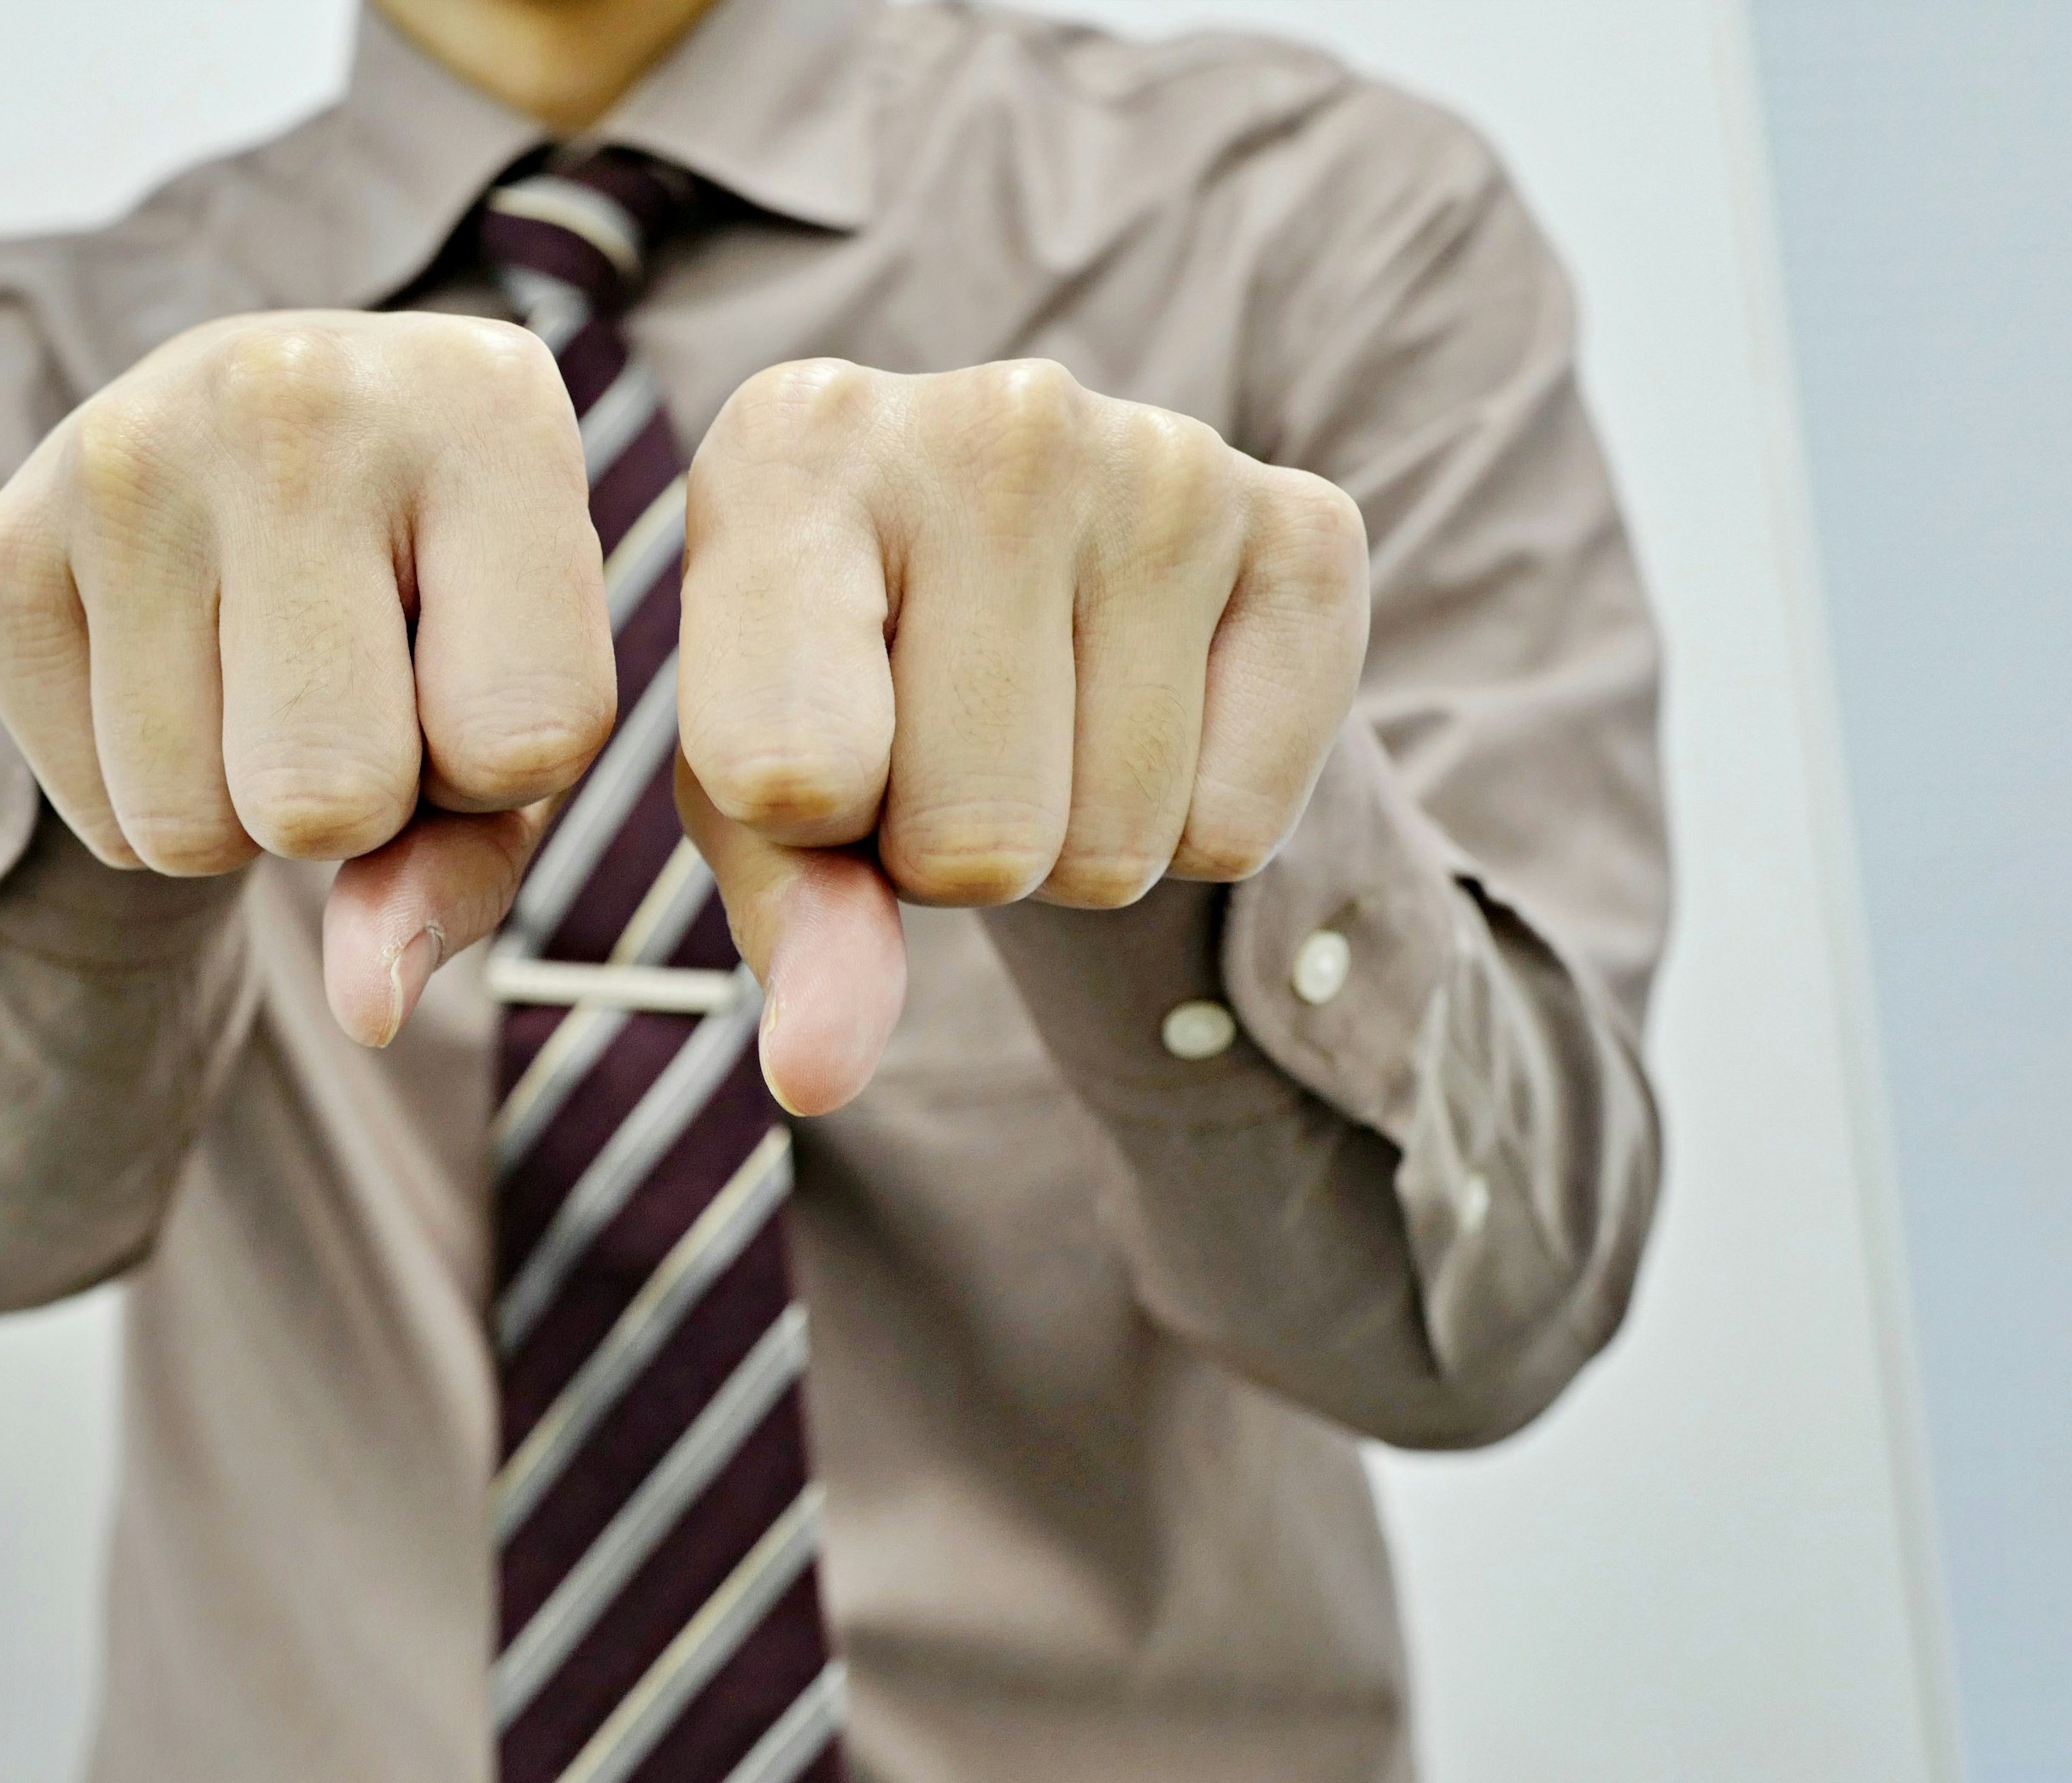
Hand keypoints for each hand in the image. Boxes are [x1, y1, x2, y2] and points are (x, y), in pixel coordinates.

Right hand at [0, 309, 613, 1044]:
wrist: (276, 442)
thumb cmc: (440, 601)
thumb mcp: (517, 711)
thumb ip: (471, 869)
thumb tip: (368, 1008)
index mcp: (490, 407)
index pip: (520, 738)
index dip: (498, 766)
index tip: (472, 669)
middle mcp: (299, 392)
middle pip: (325, 797)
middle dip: (352, 805)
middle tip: (352, 690)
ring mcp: (131, 451)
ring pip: (188, 823)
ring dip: (236, 811)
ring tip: (261, 679)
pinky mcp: (7, 529)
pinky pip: (92, 811)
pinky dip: (137, 797)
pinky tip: (174, 673)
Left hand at [675, 359, 1369, 1113]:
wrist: (1013, 568)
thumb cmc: (841, 679)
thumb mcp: (762, 796)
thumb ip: (789, 922)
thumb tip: (821, 1074)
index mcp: (794, 450)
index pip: (790, 776)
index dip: (807, 826)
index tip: (809, 747)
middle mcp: (994, 420)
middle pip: (975, 844)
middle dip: (953, 853)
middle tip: (947, 743)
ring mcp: (1166, 464)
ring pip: (1115, 851)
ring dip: (1072, 841)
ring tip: (1042, 721)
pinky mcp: (1310, 529)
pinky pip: (1240, 829)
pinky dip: (1195, 823)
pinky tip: (1147, 701)